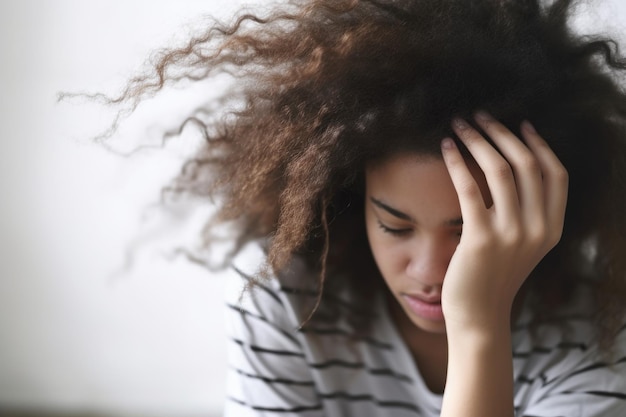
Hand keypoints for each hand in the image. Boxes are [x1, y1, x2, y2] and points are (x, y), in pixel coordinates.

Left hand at [440, 112, 567, 331]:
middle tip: (480, 115)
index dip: (539, 144)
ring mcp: (511, 234)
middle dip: (502, 133)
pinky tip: (446, 147)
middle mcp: (538, 229)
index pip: (556, 173)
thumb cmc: (495, 276)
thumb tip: (514, 168)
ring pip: (499, 170)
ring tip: (459, 124)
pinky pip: (469, 188)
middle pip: (527, 164)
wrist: (479, 314)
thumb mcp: (524, 245)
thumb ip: (528, 213)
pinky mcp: (480, 238)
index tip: (520, 123)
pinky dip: (457, 162)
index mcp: (553, 228)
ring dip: (478, 140)